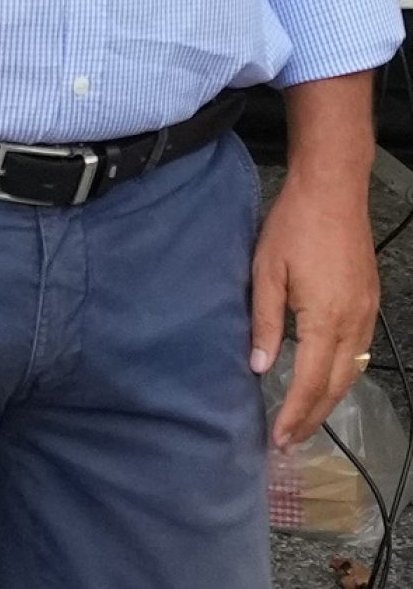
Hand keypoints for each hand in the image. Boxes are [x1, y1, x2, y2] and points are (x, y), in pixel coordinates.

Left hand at [251, 173, 379, 446]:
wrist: (334, 189)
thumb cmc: (294, 225)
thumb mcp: (267, 270)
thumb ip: (265, 321)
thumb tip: (258, 366)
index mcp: (326, 319)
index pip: (309, 381)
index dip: (294, 414)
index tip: (278, 438)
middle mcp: (353, 324)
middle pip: (335, 386)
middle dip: (313, 417)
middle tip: (290, 440)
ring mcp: (367, 313)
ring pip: (352, 372)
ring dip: (329, 399)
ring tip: (305, 418)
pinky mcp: (370, 301)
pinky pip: (360, 351)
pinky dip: (343, 374)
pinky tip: (326, 378)